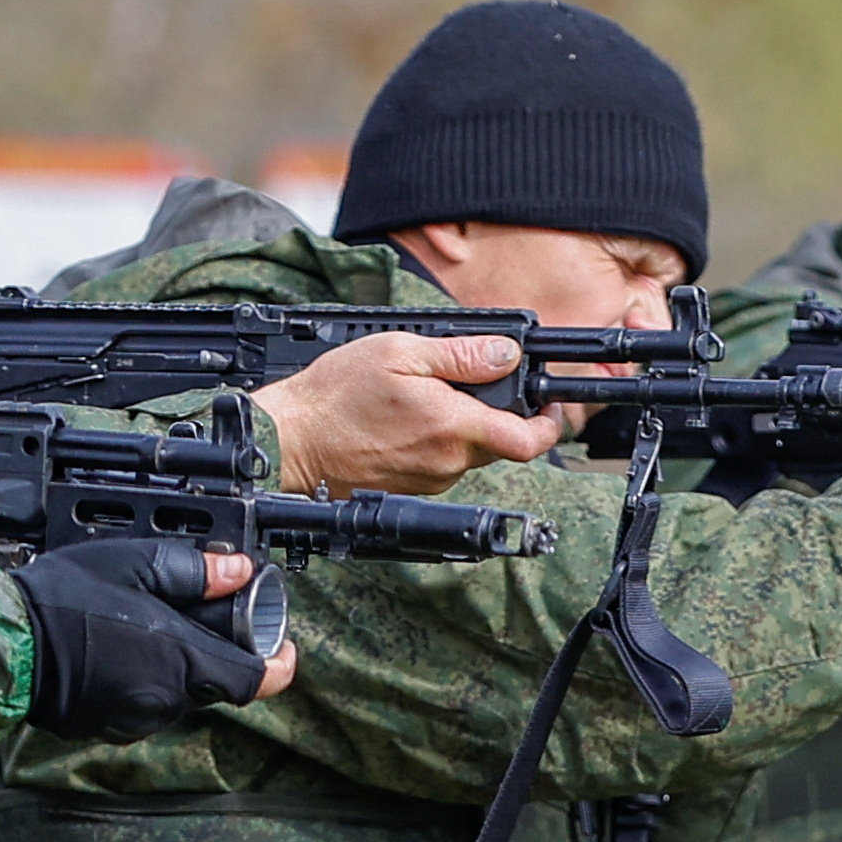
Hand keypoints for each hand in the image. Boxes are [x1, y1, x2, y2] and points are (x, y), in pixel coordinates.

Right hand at [12, 536, 285, 734]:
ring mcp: (137, 718)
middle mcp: (166, 698)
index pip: (254, 680)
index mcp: (180, 659)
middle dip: (218, 654)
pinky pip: (146, 705)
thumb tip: (238, 570)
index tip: (285, 649)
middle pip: (217, 684)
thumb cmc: (61, 602)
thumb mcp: (131, 565)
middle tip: (202, 619)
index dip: (277, 666)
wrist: (4, 645)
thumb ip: (192, 572)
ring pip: (181, 695)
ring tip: (148, 629)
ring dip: (178, 667)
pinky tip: (120, 652)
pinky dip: (147, 681)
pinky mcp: (112, 727)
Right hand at [260, 331, 572, 497]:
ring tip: (419, 398)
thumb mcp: (400, 353)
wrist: (293, 442)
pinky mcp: (413, 489)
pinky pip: (441, 463)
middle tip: (467, 383)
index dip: (548, 425)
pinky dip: (434, 440)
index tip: (548, 406)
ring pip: (468, 452)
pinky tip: (402, 422)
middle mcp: (448, 462)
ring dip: (459, 425)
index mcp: (453, 428)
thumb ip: (460, 356)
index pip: (528, 441)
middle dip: (495, 413)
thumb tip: (506, 354)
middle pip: (499, 442)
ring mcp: (431, 481)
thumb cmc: (336, 396)